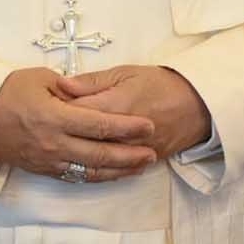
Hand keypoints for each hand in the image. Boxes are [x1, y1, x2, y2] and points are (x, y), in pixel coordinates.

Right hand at [0, 67, 157, 181]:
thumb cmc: (5, 94)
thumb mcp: (37, 78)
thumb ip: (68, 87)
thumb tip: (89, 93)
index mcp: (55, 117)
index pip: (100, 125)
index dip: (128, 127)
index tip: (148, 125)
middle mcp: (55, 143)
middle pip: (102, 154)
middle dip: (131, 154)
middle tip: (152, 151)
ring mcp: (50, 160)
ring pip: (92, 171)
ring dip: (120, 170)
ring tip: (141, 165)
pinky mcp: (45, 170)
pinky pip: (77, 177)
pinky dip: (99, 177)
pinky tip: (113, 173)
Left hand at [63, 65, 211, 158]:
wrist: (198, 104)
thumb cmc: (159, 83)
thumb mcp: (125, 72)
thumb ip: (92, 81)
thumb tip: (63, 85)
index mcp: (117, 105)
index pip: (78, 113)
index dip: (59, 112)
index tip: (45, 109)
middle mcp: (124, 132)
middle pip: (85, 140)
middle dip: (65, 137)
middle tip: (49, 132)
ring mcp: (135, 150)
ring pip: (99, 160)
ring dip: (79, 156)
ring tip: (63, 149)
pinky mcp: (143, 161)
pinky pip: (116, 171)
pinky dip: (99, 169)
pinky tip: (84, 165)